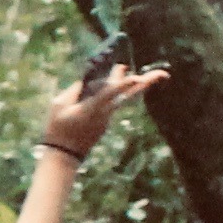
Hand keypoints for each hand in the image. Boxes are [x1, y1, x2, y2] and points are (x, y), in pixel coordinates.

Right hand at [38, 59, 171, 159]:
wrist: (65, 155)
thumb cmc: (58, 128)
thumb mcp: (58, 105)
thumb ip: (74, 90)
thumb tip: (87, 81)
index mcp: (91, 108)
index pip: (109, 94)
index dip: (122, 84)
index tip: (134, 76)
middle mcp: (104, 113)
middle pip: (129, 96)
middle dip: (146, 84)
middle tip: (164, 75)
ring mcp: (106, 119)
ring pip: (122, 97)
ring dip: (128, 83)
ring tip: (126, 68)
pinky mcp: (105, 123)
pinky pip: (112, 103)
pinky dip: (115, 91)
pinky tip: (113, 82)